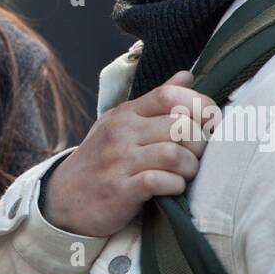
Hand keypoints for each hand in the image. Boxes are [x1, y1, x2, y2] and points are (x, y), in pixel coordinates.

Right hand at [43, 70, 216, 238]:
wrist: (64, 197)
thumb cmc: (102, 159)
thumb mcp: (122, 122)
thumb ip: (156, 101)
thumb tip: (187, 76)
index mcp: (126, 113)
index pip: (169, 95)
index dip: (199, 106)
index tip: (210, 123)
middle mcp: (122, 132)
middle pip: (180, 126)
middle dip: (200, 143)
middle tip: (197, 156)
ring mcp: (119, 161)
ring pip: (174, 154)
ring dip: (190, 167)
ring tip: (186, 173)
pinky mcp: (120, 190)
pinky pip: (159, 181)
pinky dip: (174, 185)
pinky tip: (172, 188)